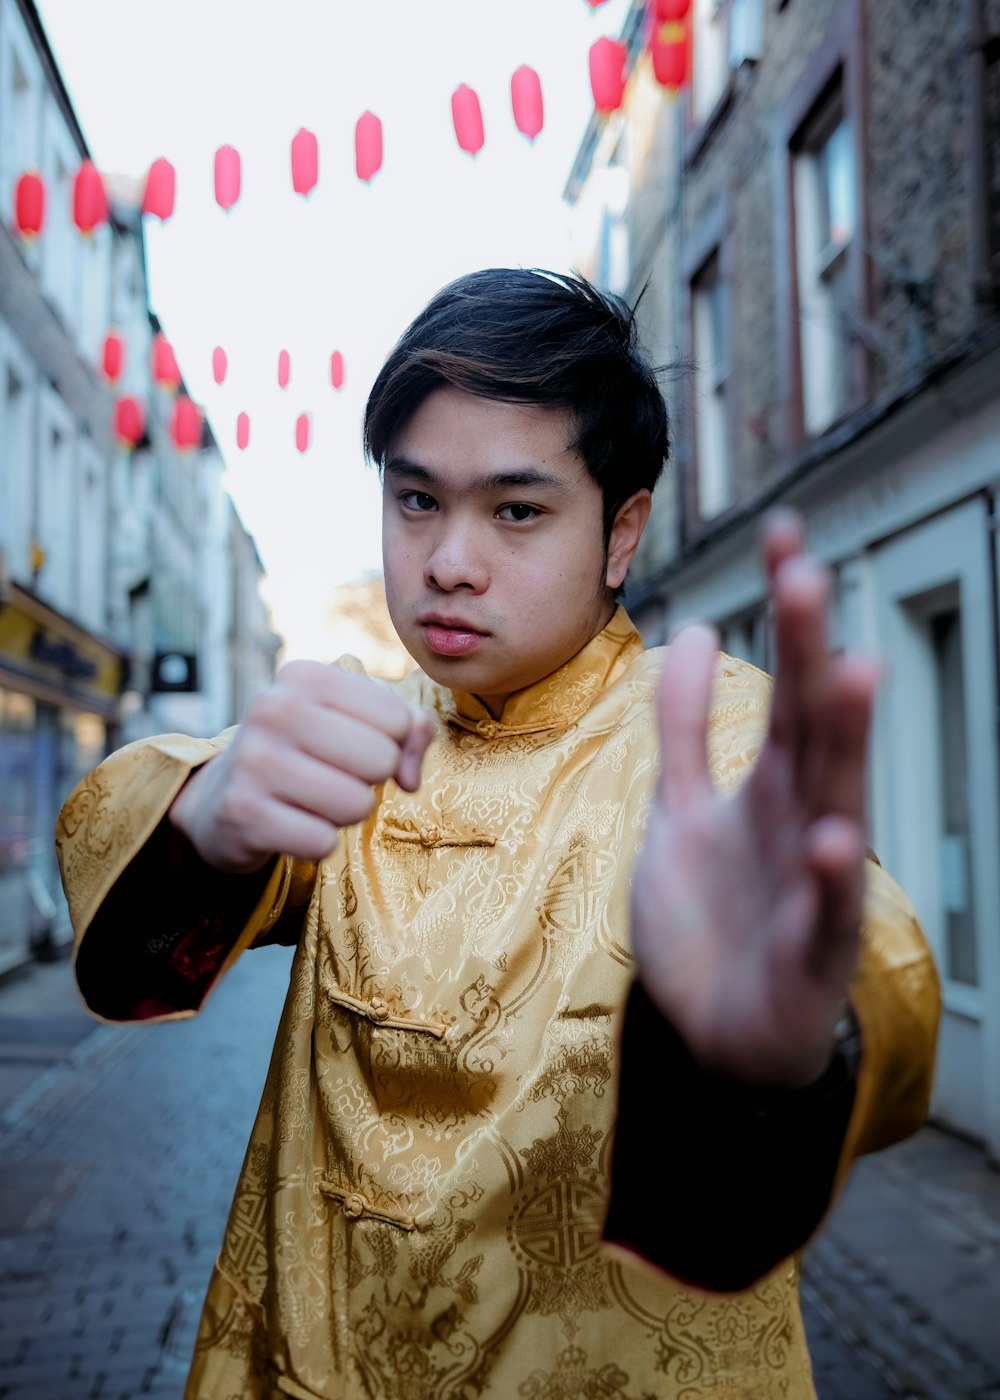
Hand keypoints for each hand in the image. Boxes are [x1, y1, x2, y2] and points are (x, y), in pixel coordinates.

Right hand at [169, 662, 435, 873]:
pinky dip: (316, 843)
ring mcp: (253, 760)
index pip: (397, 720)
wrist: (221, 798)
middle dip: (368, 780)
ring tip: (311, 800)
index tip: (354, 747)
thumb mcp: (355, 720)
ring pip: (356, 804)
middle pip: (380, 761)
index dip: (390, 744)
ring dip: (344, 814)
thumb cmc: (306, 752)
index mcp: (305, 676)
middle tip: (331, 776)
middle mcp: (273, 708)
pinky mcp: (242, 812)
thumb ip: (409, 729)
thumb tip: (410, 778)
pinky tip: (290, 825)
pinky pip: (322, 842)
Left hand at [630, 513, 877, 1087]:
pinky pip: (822, 912)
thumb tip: (694, 627)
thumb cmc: (711, 913)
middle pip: (810, 726)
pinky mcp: (808, 951)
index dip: (783, 615)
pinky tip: (829, 839)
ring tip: (849, 672)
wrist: (717, 1029)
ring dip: (842, 741)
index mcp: (771, 783)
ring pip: (833, 802)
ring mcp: (810, 883)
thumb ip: (686, 724)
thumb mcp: (681, 807)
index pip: (783, 683)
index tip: (781, 534)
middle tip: (805, 573)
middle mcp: (800, 818)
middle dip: (808, 653)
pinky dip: (829, 878)